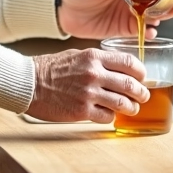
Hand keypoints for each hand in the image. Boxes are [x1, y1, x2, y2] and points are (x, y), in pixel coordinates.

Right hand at [28, 48, 149, 122]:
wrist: (29, 83)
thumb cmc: (50, 68)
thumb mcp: (77, 55)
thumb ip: (98, 61)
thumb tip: (118, 69)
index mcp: (93, 57)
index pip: (129, 63)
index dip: (140, 71)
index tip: (142, 77)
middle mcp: (94, 74)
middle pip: (130, 84)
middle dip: (141, 92)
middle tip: (143, 96)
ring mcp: (89, 94)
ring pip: (122, 103)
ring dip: (131, 107)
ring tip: (132, 108)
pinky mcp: (82, 111)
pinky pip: (107, 117)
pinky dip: (111, 116)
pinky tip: (109, 114)